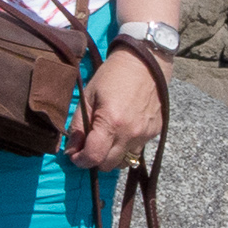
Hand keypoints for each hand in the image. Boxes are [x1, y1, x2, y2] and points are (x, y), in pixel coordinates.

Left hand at [68, 46, 167, 171]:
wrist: (146, 62)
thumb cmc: (113, 75)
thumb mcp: (88, 96)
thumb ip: (78, 125)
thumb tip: (71, 149)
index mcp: (111, 123)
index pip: (93, 157)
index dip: (80, 160)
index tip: (75, 155)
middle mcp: (131, 133)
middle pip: (108, 165)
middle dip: (95, 160)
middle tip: (89, 146)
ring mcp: (145, 135)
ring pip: (124, 162)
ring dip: (112, 156)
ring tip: (107, 140)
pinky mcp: (155, 132)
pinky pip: (137, 150)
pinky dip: (126, 147)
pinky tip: (122, 131)